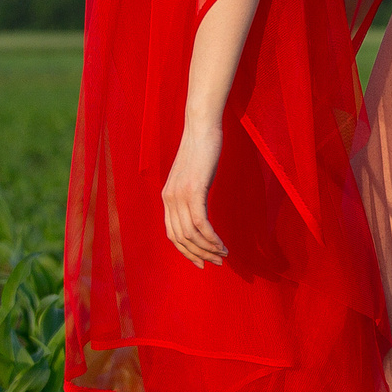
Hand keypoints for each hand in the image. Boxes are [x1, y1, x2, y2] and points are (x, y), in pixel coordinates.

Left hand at [161, 121, 228, 266]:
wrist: (201, 128)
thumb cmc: (202, 150)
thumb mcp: (193, 177)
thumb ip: (192, 194)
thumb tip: (200, 209)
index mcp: (167, 198)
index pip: (172, 235)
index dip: (187, 252)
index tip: (202, 262)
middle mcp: (169, 199)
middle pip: (181, 239)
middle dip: (199, 255)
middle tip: (217, 263)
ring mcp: (180, 195)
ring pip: (191, 234)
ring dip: (208, 249)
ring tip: (223, 255)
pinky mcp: (193, 190)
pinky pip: (201, 223)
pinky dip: (212, 238)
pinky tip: (222, 244)